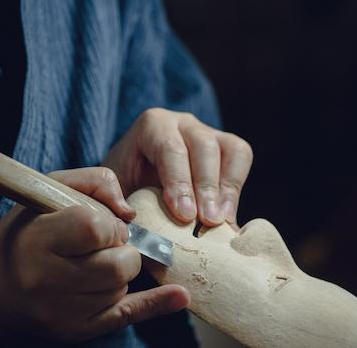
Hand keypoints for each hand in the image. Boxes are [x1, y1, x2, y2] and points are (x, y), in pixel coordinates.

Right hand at [0, 167, 189, 342]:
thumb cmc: (24, 230)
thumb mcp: (48, 190)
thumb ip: (94, 182)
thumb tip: (131, 210)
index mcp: (38, 240)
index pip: (95, 228)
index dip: (107, 222)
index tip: (98, 223)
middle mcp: (48, 281)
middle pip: (117, 263)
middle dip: (120, 248)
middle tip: (102, 245)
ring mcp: (62, 311)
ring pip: (121, 286)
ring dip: (119, 270)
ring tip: (93, 263)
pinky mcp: (75, 331)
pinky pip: (127, 316)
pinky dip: (157, 304)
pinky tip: (179, 295)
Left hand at [103, 108, 253, 227]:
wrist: (134, 184)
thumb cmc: (123, 190)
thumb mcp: (115, 194)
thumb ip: (124, 205)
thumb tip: (141, 233)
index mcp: (152, 126)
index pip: (169, 149)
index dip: (179, 182)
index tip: (184, 215)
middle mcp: (182, 123)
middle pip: (203, 146)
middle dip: (206, 187)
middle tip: (207, 222)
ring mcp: (207, 132)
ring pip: (229, 149)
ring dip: (227, 188)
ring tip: (221, 221)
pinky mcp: (226, 147)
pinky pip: (241, 157)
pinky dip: (237, 187)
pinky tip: (228, 217)